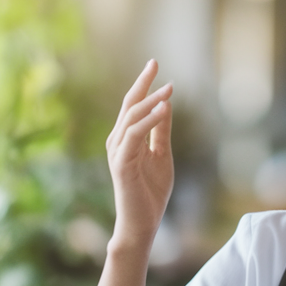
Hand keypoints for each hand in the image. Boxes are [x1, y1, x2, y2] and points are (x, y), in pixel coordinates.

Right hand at [106, 59, 173, 250]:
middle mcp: (117, 141)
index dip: (143, 84)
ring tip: (168, 88)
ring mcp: (117, 152)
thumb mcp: (162, 155)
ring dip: (150, 101)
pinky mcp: (121, 164)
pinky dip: (148, 121)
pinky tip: (162, 109)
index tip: (154, 64)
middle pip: (128, 105)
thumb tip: (165, 104)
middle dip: (142, 83)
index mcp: (125, 138)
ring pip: (131, 117)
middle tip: (155, 62)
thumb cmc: (151, 193)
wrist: (142, 223)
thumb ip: (161, 131)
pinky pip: (134, 136)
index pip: (133, 105)